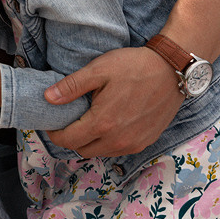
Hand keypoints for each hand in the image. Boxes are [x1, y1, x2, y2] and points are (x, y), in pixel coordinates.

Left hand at [43, 46, 183, 157]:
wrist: (172, 69)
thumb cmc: (135, 66)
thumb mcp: (99, 69)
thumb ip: (71, 87)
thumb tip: (47, 98)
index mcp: (103, 123)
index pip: (68, 140)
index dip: (55, 133)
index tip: (52, 123)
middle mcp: (118, 140)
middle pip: (82, 150)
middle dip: (71, 138)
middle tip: (70, 120)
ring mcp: (133, 143)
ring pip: (100, 152)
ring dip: (90, 142)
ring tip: (89, 121)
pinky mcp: (145, 142)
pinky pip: (118, 150)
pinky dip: (108, 142)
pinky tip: (109, 124)